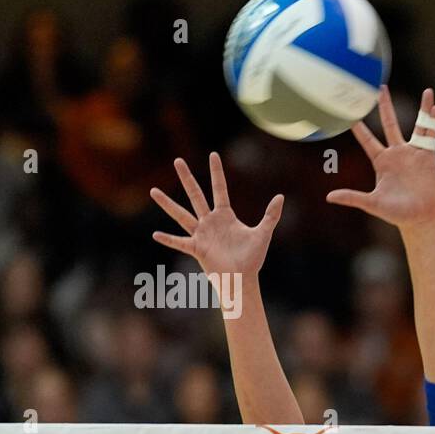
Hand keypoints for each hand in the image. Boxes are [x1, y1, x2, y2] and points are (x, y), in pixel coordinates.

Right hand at [151, 153, 282, 278]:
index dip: (217, 172)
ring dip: (168, 204)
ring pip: (181, 215)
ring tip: (153, 191)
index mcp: (225, 215)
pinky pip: (180, 242)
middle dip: (187, 178)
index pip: (219, 188)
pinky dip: (169, 239)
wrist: (243, 278)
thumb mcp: (263, 233)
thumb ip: (271, 215)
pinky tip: (156, 234)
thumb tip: (280, 196)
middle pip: (196, 195)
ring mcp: (201, 234)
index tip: (213, 154)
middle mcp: (210, 221)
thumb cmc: (252, 258)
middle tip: (178, 160)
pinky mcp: (197, 249)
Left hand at [327, 86, 434, 233]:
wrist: (420, 218)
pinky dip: (434, 123)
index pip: (367, 139)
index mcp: (381, 161)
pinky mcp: (428, 157)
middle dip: (385, 106)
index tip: (349, 111)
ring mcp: (413, 153)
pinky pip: (432, 136)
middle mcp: (397, 153)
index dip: (358, 126)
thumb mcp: (372, 204)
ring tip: (428, 92)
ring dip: (423, 109)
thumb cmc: (396, 213)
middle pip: (390, 123)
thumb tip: (329, 197)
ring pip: (418, 125)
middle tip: (379, 87)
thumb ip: (352, 197)